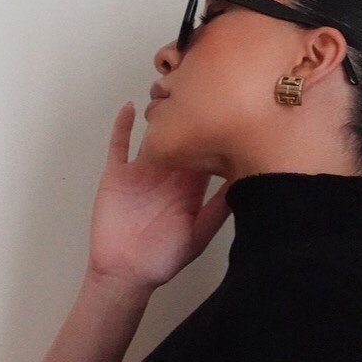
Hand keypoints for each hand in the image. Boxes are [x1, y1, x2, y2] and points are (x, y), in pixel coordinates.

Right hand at [87, 101, 233, 291]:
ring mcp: (142, 172)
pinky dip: (121, 126)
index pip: (206, 153)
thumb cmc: (163, 261)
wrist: (125, 274)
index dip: (216, 134)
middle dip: (190, 116)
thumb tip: (243, 184)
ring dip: (159, 115)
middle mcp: (168, 176)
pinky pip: (119, 146)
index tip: (230, 112)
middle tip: (204, 88)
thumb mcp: (198, 235)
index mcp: (190, 188)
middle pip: (181, 137)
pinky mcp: (117, 175)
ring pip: (152, 136)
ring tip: (170, 91)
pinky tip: (130, 108)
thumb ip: (218, 210)